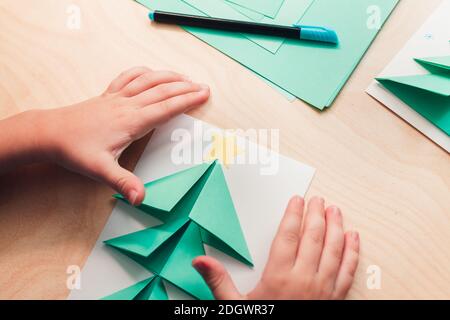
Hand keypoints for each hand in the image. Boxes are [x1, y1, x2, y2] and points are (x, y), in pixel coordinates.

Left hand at [35, 67, 209, 204]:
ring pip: (148, 81)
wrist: (49, 133)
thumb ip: (123, 182)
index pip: (165, 108)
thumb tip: (141, 198)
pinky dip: (143, 72)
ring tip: (185, 77)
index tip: (203, 95)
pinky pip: (129, 78)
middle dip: (185, 88)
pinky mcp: (107, 96)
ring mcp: (116, 98)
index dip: (186, 101)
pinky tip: (150, 72)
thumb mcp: (100, 170)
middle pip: (162, 91)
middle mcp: (126, 105)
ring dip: (169, 77)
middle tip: (204, 87)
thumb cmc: (74, 150)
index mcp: (130, 121)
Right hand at [193, 196, 359, 299]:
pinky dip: (353, 252)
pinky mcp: (336, 299)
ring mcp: (324, 289)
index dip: (293, 214)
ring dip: (336, 227)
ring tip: (335, 210)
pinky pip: (349, 270)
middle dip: (316, 214)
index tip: (297, 200)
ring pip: (335, 249)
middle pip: (314, 237)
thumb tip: (200, 261)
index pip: (288, 235)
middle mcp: (304, 279)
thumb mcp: (235, 306)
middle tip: (317, 199)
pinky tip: (354, 238)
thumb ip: (218, 281)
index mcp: (279, 277)